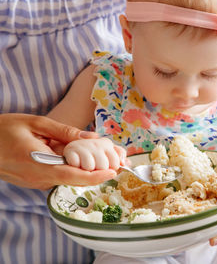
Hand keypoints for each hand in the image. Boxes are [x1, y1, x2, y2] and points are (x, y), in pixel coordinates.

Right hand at [0, 113, 116, 188]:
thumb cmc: (3, 130)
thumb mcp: (35, 124)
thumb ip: (65, 132)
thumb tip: (92, 138)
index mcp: (38, 164)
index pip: (73, 175)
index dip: (95, 176)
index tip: (113, 172)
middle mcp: (38, 178)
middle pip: (75, 178)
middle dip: (97, 171)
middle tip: (117, 160)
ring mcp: (36, 182)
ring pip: (68, 177)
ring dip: (86, 169)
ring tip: (104, 156)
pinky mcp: (34, 180)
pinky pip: (58, 175)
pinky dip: (73, 167)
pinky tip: (80, 156)